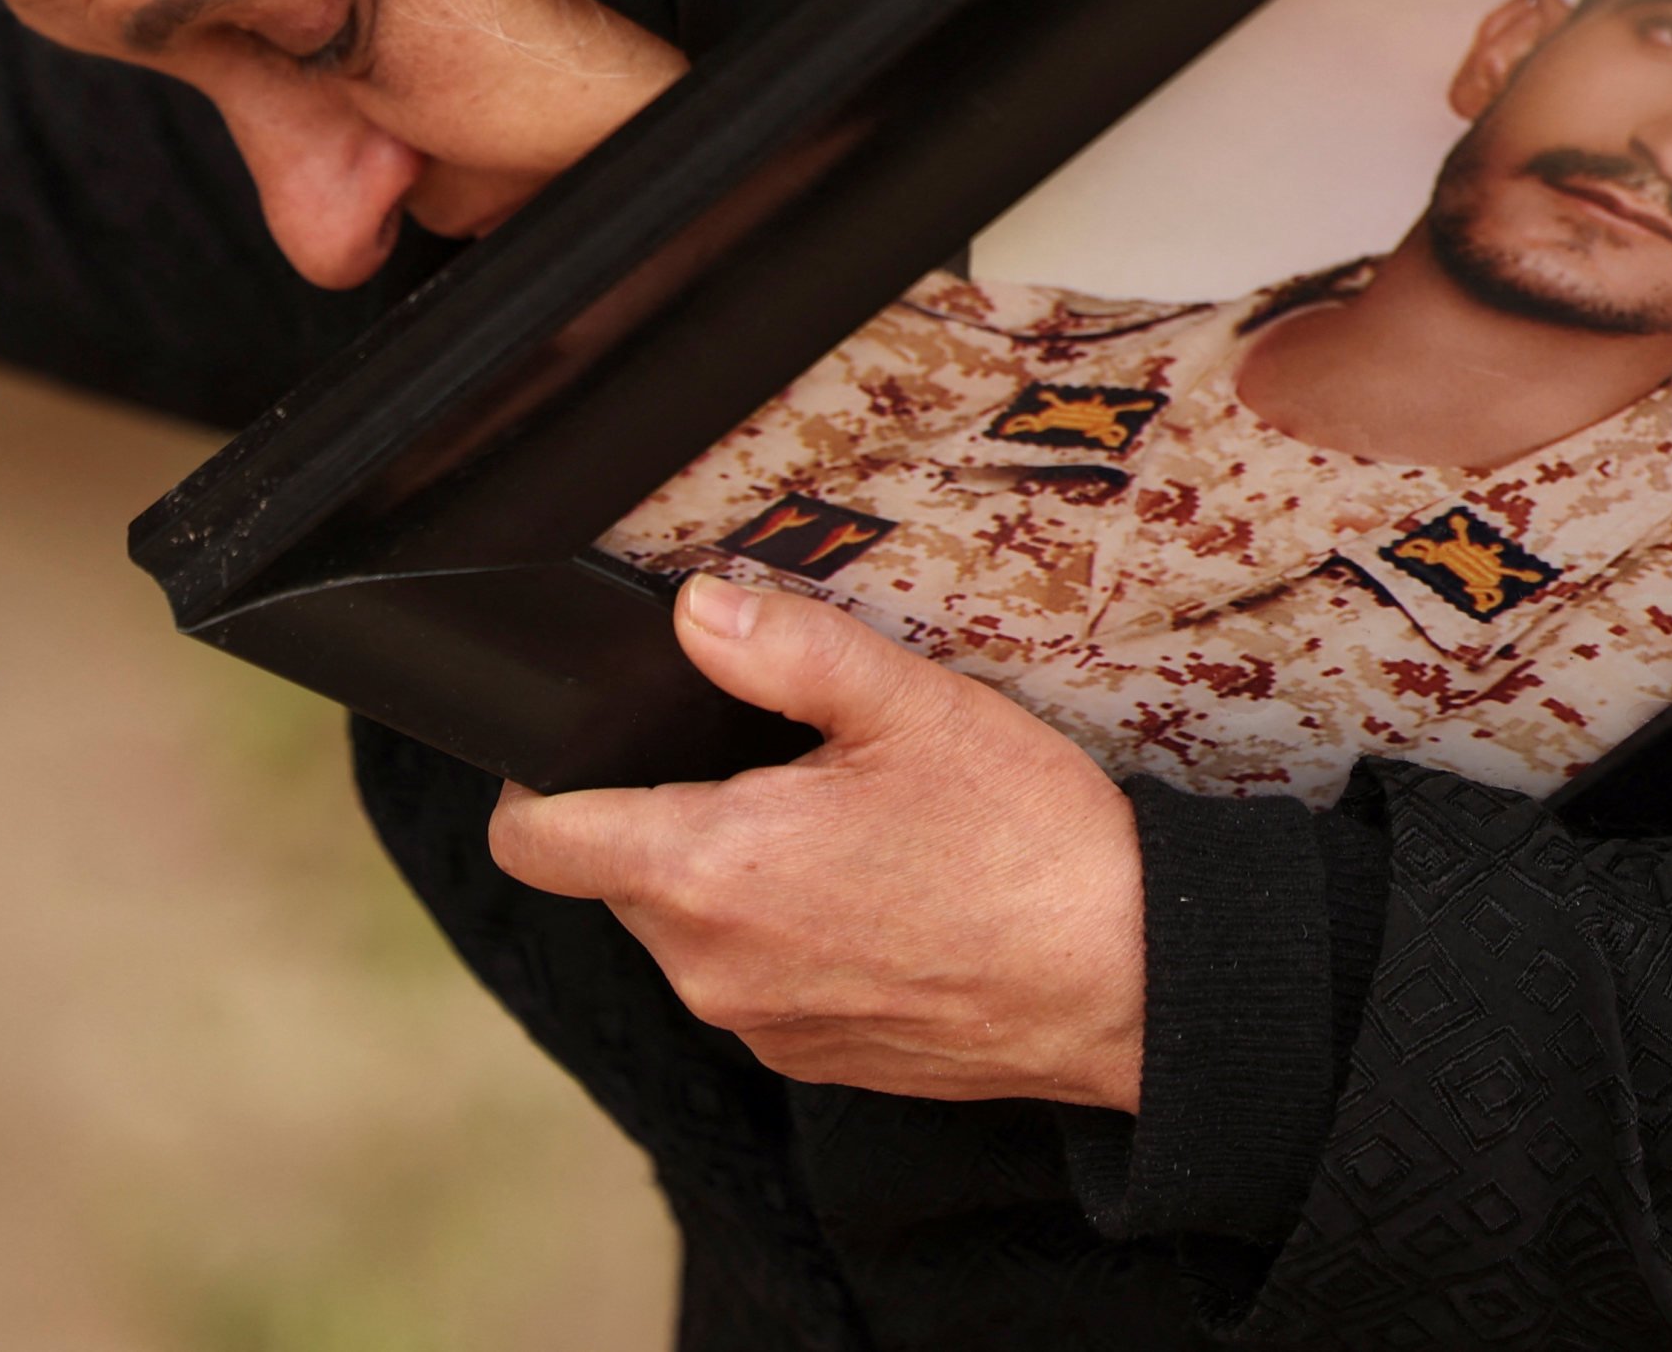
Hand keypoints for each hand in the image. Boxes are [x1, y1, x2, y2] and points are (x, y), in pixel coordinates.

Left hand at [489, 571, 1145, 1107]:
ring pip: (688, 930)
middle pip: (616, 876)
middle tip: (761, 758)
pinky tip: (869, 889)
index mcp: (707, 875)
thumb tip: (696, 609)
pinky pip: (755, 980)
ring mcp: (764, 1026)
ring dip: (728, 874)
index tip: (576, 745)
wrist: (1136, 985)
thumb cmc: (1030, 846)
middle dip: (662, 813)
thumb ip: (783, 649)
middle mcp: (712, 971)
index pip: (535, 842)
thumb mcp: (908, 708)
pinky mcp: (817, 1061)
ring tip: (830, 820)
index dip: (535, 782)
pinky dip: (783, 932)